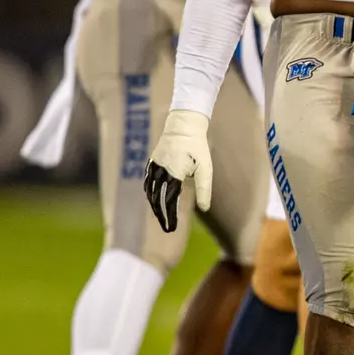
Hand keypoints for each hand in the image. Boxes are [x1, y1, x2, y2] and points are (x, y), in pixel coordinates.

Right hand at [144, 109, 211, 231]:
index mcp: (174, 173)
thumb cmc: (198, 147)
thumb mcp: (206, 168)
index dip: (170, 216)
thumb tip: (204, 209)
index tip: (172, 229)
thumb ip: (204, 189)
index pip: (169, 201)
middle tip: (167, 229)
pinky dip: (149, 194)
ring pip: (150, 192)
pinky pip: (147, 182)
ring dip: (154, 207)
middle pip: (157, 199)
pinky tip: (154, 201)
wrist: (184, 125)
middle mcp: (160, 171)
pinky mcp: (152, 163)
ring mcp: (154, 166)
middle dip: (161, 216)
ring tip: (161, 218)